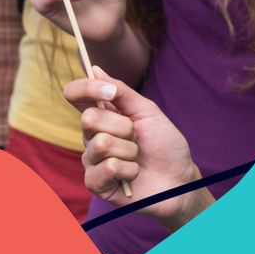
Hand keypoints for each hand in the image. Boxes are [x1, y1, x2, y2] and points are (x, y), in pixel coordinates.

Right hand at [66, 68, 210, 229]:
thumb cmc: (164, 144)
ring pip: (101, 143)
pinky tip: (134, 174)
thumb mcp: (147, 111)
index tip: (110, 92)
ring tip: (137, 157)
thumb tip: (95, 70)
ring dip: (129, 150)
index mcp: (102, 115)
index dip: (86, 88)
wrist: (179, 178)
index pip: (75, 95)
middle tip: (136, 136)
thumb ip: (121, 92)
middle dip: (123, 126)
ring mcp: (92, 160)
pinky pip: (108, 167)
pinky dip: (129, 169)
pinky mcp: (96, 183)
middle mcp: (91, 135)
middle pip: (89, 118)